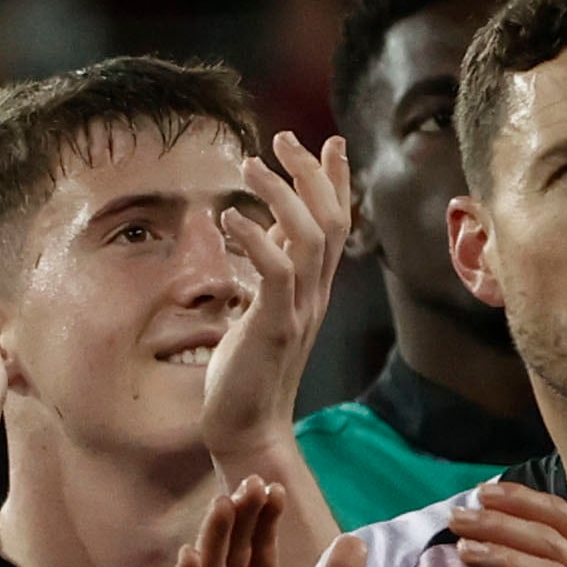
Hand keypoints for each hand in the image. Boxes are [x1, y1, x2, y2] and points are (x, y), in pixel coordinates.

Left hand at [201, 129, 356, 470]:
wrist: (247, 429)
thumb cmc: (246, 374)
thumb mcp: (261, 312)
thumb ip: (271, 272)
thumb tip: (266, 228)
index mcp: (313, 291)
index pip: (336, 224)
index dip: (336, 181)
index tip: (331, 142)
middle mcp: (314, 296)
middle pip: (330, 219)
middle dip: (312, 172)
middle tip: (285, 137)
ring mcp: (298, 310)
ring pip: (308, 236)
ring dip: (281, 192)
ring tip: (250, 162)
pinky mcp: (274, 326)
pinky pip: (275, 271)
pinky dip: (255, 236)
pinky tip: (230, 215)